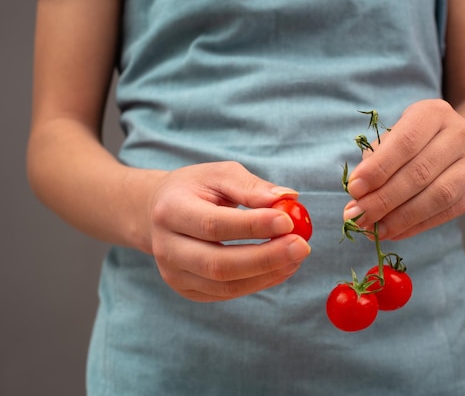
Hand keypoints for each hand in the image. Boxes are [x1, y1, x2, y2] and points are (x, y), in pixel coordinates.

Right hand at [146, 162, 310, 301]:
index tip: (288, 221)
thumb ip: (251, 186)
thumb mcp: (220, 174)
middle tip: (302, 246)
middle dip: (265, 258)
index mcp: (170, 211)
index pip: (213, 225)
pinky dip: (260, 282)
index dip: (253, 226)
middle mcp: (167, 248)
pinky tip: (283, 267)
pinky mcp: (189, 290)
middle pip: (218, 264)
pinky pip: (228, 293)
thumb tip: (287, 198)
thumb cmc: (196, 189)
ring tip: (297, 255)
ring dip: (268, 273)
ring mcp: (175, 274)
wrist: (159, 212)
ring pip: (226, 285)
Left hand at [343, 99, 464, 239]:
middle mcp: (461, 133)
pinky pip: (448, 213)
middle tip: (359, 217)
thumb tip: (358, 196)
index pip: (405, 142)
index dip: (378, 169)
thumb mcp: (395, 138)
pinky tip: (394, 232)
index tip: (354, 190)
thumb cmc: (417, 142)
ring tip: (375, 230)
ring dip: (401, 218)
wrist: (462, 145)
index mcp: (434, 113)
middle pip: (420, 172)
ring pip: (438, 196)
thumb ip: (376, 161)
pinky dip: (417, 226)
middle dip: (384, 199)